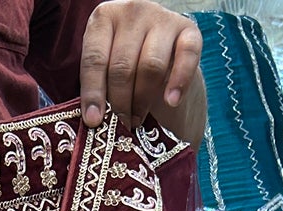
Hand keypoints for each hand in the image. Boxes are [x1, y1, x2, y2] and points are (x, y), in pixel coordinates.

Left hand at [80, 2, 205, 144]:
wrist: (162, 59)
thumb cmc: (126, 68)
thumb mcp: (104, 71)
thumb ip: (98, 86)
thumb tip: (93, 121)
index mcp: (105, 18)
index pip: (95, 58)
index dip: (93, 93)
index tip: (94, 121)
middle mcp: (133, 11)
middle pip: (122, 66)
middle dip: (120, 103)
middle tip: (121, 126)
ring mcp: (162, 18)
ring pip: (150, 66)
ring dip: (142, 100)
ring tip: (137, 120)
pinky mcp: (189, 30)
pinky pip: (187, 56)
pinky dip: (179, 82)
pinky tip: (171, 101)